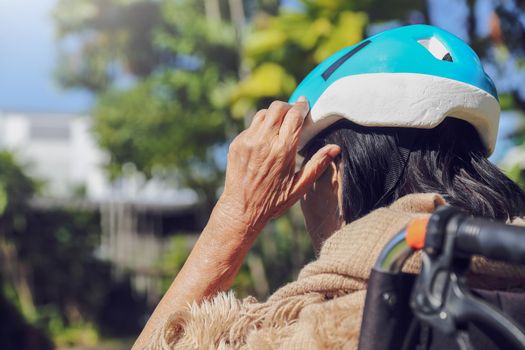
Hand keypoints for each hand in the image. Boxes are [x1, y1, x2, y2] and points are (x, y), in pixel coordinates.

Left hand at [218, 97, 340, 234]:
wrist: (241, 209)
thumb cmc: (273, 201)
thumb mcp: (299, 186)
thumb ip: (317, 164)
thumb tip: (335, 148)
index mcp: (282, 151)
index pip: (294, 116)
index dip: (301, 106)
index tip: (305, 104)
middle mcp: (264, 142)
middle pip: (278, 108)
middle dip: (288, 107)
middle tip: (294, 114)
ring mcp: (247, 141)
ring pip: (263, 113)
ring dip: (274, 115)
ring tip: (280, 125)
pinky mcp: (236, 144)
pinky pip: (251, 126)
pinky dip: (261, 127)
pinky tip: (266, 139)